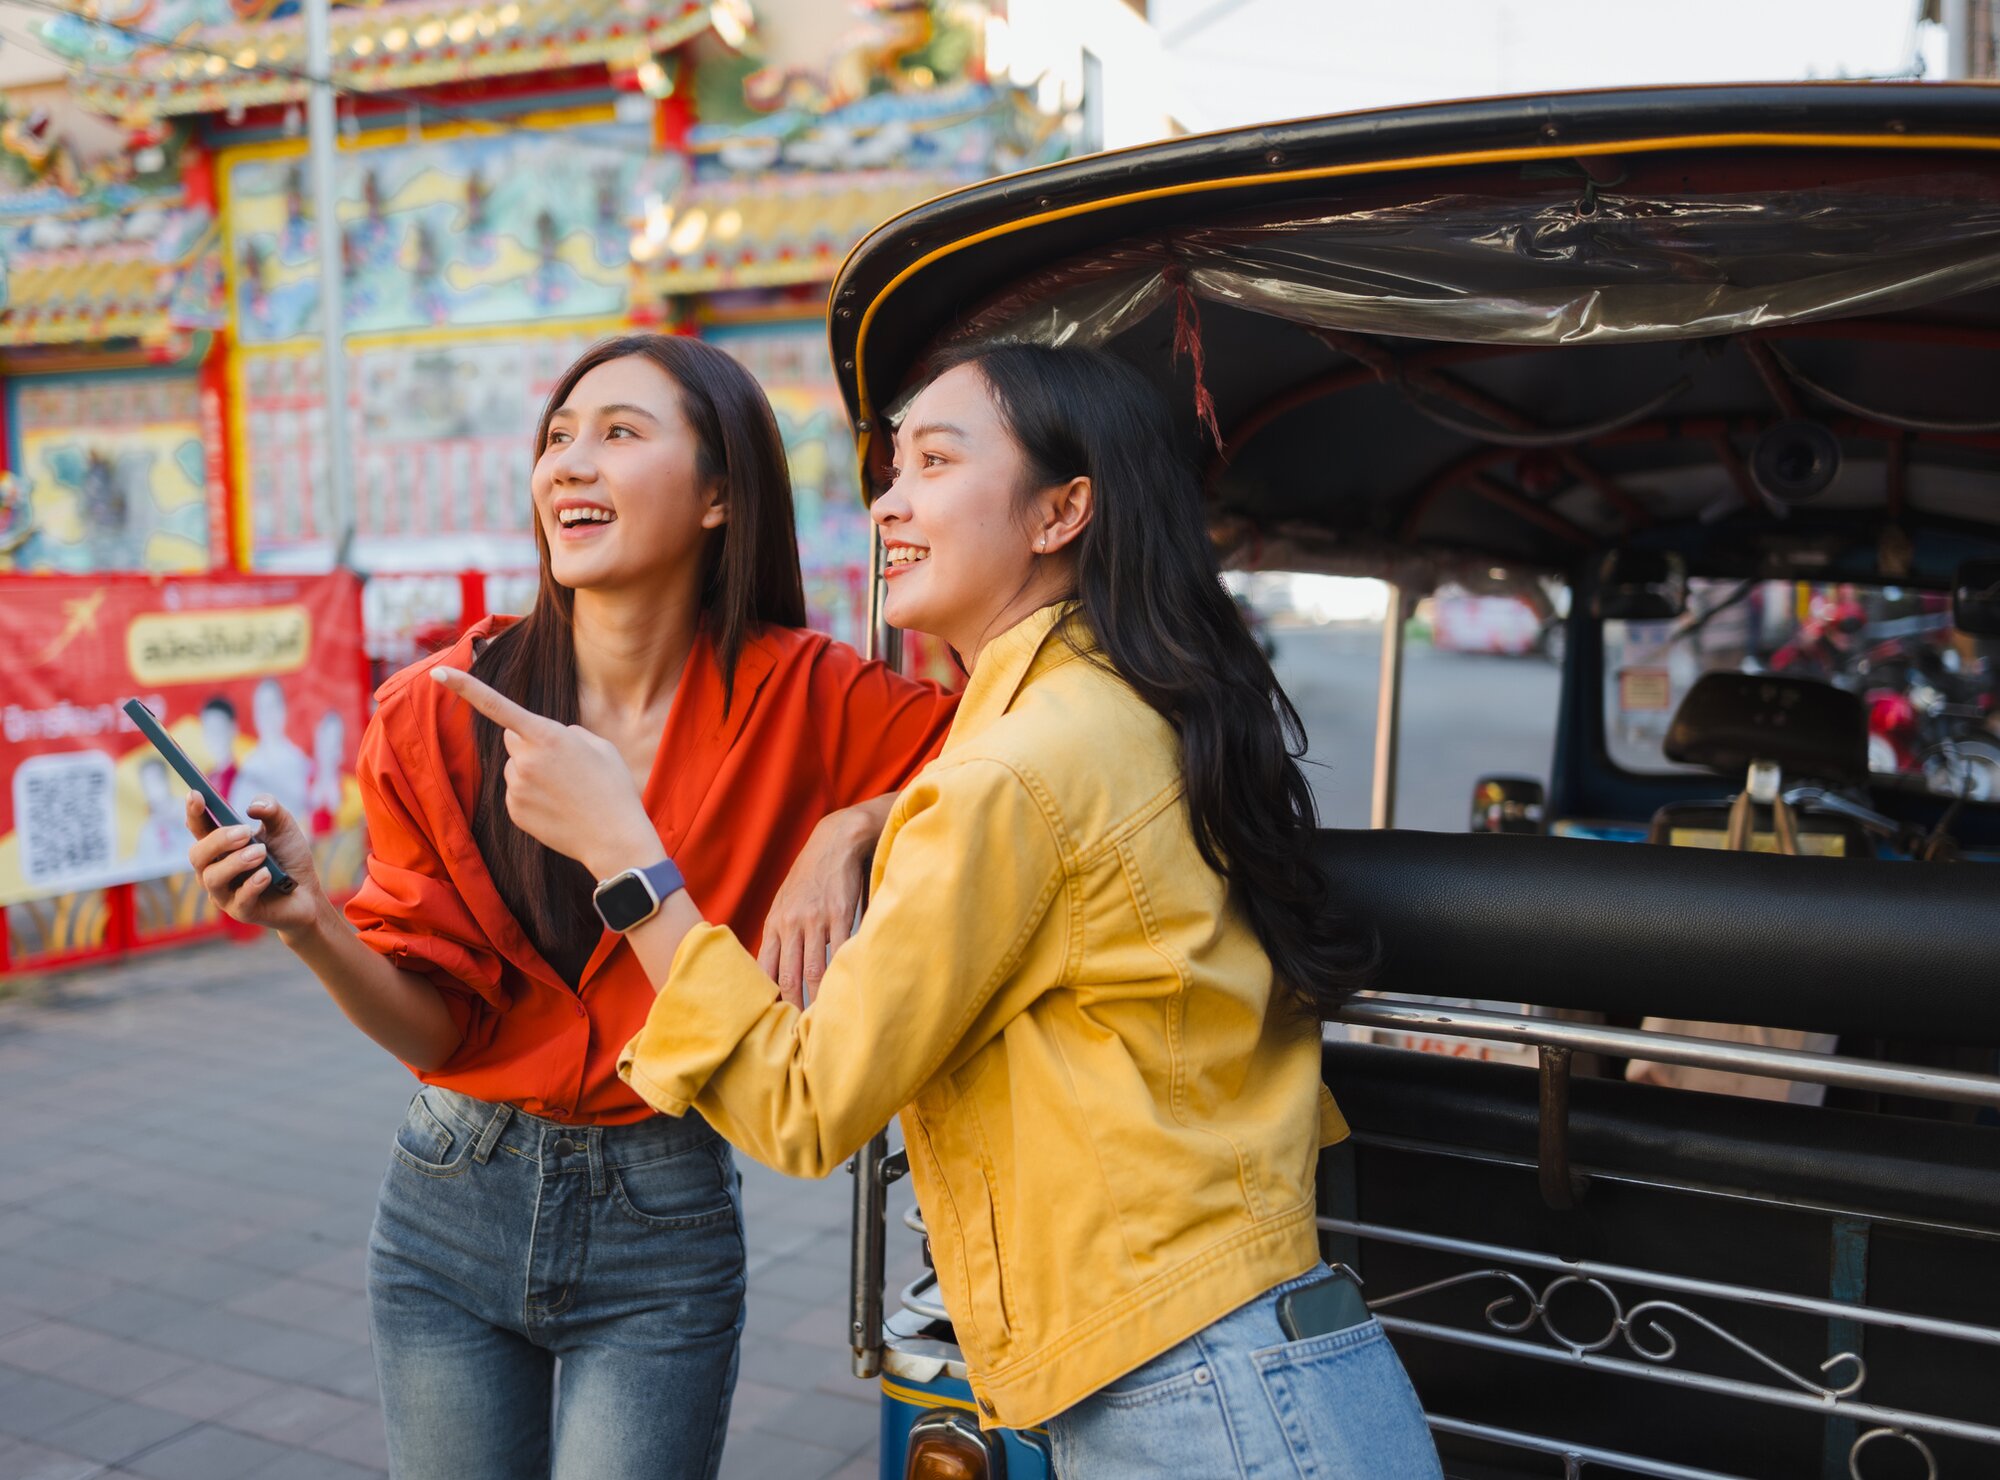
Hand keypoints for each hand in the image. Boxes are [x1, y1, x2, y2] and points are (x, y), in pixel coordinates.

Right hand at [185, 793, 323, 936]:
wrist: (308, 893)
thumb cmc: (288, 858)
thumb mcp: (284, 828)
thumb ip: (271, 810)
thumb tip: (253, 807)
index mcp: (220, 846)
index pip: (199, 827)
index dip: (194, 812)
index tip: (196, 794)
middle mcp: (215, 869)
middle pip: (197, 854)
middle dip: (218, 841)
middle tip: (245, 832)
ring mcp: (225, 893)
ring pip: (212, 878)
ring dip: (237, 862)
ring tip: (262, 853)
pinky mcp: (241, 911)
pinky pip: (238, 899)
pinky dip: (253, 884)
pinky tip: (268, 875)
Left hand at [430, 666, 661, 878]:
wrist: (613, 839)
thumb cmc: (613, 788)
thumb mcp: (601, 747)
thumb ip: (570, 733)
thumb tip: (553, 737)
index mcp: (547, 736)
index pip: (496, 705)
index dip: (465, 687)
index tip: (438, 672)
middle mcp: (524, 760)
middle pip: (512, 739)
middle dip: (529, 743)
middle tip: (562, 762)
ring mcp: (516, 787)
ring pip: (515, 767)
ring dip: (532, 771)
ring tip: (565, 789)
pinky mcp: (513, 811)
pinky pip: (515, 792)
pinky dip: (532, 795)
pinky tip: (557, 806)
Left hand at [757, 801, 886, 1007]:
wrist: (834, 842)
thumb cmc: (810, 878)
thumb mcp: (786, 904)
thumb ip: (781, 936)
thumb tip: (777, 971)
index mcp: (775, 923)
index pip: (765, 968)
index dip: (767, 996)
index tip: (769, 1020)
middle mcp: (791, 923)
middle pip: (787, 975)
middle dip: (789, 1006)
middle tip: (792, 1034)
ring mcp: (815, 919)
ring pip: (812, 968)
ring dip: (815, 998)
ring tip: (816, 1023)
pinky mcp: (840, 913)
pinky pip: (838, 949)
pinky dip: (839, 972)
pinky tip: (841, 990)